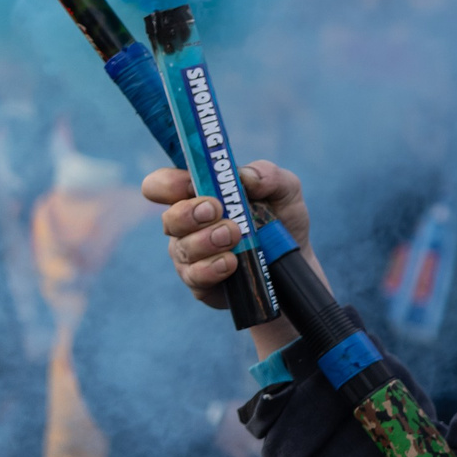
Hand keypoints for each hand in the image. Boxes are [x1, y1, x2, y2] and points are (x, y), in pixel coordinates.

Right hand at [142, 162, 314, 357]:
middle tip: (215, 210)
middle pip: (168, 219)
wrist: (295, 260)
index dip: (168, 183)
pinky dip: (212, 268)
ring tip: (233, 235)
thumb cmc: (281, 217)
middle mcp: (188, 225)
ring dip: (206, 240)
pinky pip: (195, 276)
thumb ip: (268, 174)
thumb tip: (246, 177)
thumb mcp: (285, 188)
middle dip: (189, 213)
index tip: (192, 184)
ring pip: (182, 248)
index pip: (162, 185)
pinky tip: (230, 262)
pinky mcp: (200, 282)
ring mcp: (191, 255)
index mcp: (199, 195)